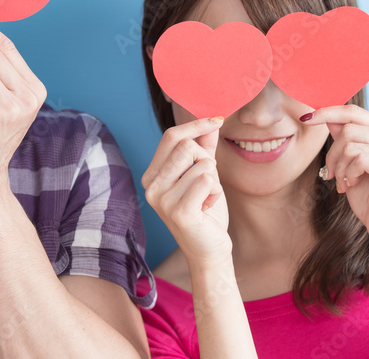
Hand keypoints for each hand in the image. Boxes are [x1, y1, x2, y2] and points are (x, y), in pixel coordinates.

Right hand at [141, 117, 231, 266]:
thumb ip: (204, 147)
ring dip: (213, 179)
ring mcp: (162, 200)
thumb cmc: (205, 211)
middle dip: (206, 158)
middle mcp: (151, 186)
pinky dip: (216, 191)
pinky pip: (207, 181)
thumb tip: (211, 121)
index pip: (171, 136)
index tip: (217, 120)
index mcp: (152, 175)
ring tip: (206, 197)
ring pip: (201, 163)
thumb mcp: (203, 174)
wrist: (208, 250)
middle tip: (207, 181)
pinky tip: (208, 206)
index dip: (195, 125)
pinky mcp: (179, 212)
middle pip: (186, 146)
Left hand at [304, 105, 368, 246]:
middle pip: (349, 129)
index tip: (307, 118)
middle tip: (331, 172)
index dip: (328, 112)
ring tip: (343, 180)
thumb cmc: (368, 194)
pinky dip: (348, 173)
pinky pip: (360, 159)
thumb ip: (344, 137)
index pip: (355, 112)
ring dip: (339, 166)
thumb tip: (328, 114)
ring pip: (351, 145)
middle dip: (332, 152)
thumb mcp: (350, 161)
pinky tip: (351, 184)